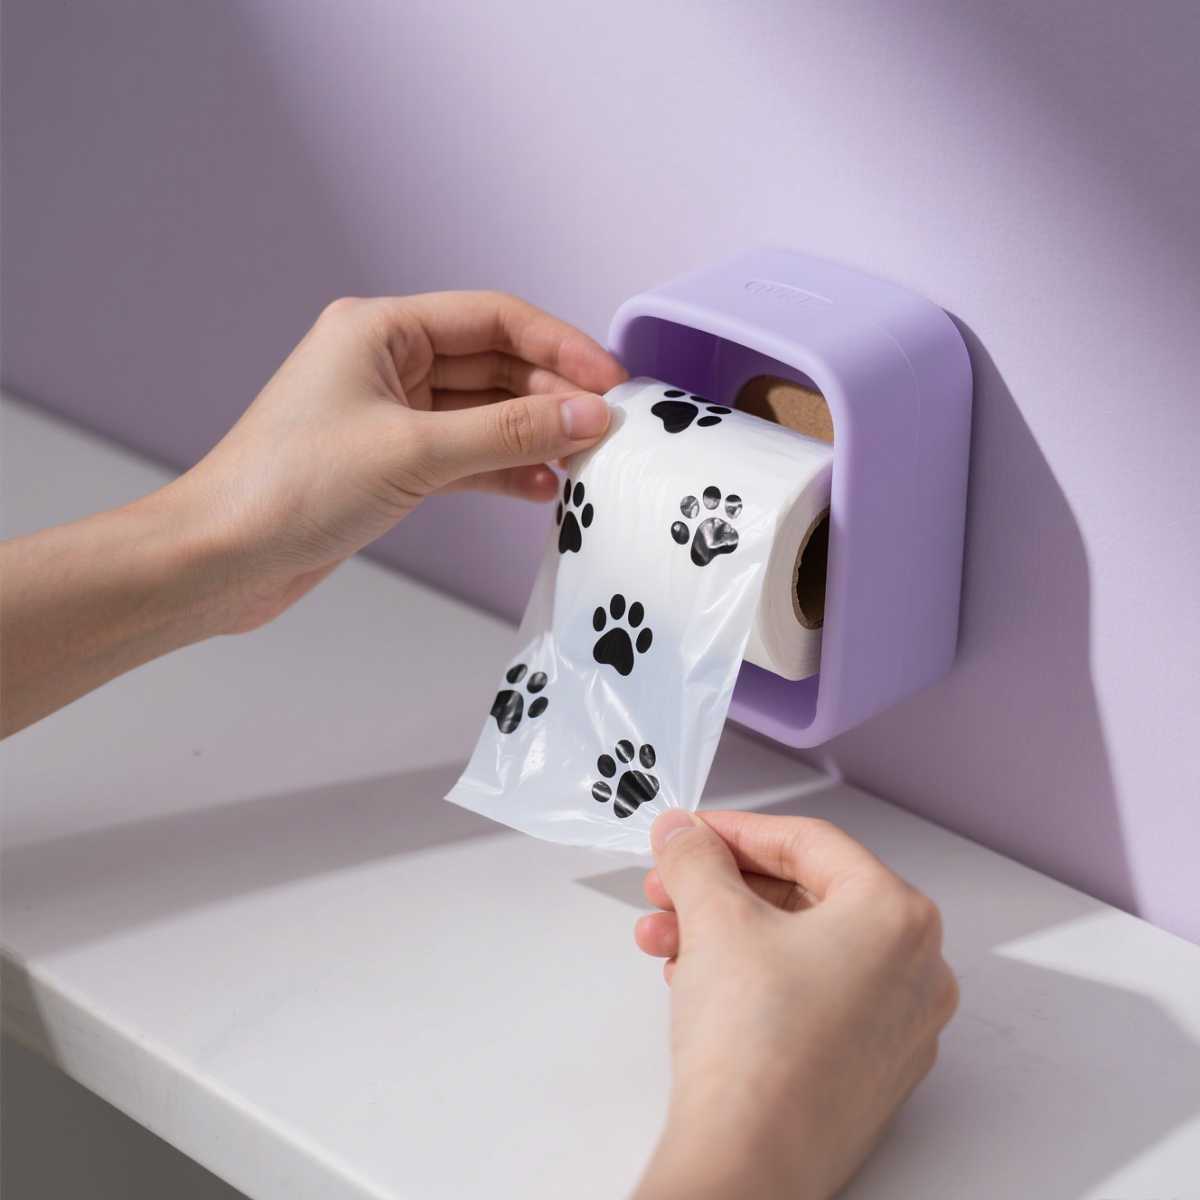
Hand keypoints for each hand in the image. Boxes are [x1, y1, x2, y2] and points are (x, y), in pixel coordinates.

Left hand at [172, 291, 624, 632]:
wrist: (220, 560)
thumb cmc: (287, 489)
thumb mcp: (414, 452)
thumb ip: (509, 432)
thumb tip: (588, 415)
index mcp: (380, 330)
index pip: (494, 318)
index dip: (560, 345)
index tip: (611, 381)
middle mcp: (385, 364)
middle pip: (494, 365)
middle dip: (552, 395)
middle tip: (606, 429)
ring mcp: (389, 416)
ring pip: (483, 414)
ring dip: (533, 435)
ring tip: (584, 462)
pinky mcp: (390, 465)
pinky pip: (465, 456)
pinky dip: (503, 470)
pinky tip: (542, 489)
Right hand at [632, 810, 958, 1199]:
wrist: (748, 1163)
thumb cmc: (756, 1050)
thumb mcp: (715, 918)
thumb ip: (696, 858)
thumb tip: (685, 834)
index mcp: (899, 917)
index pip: (808, 844)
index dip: (735, 830)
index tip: (692, 833)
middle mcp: (916, 970)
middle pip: (804, 897)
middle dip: (722, 888)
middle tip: (672, 884)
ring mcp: (897, 1026)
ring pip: (801, 949)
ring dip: (724, 933)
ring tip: (665, 939)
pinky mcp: (868, 1070)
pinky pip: (810, 997)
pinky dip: (754, 978)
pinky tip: (697, 981)